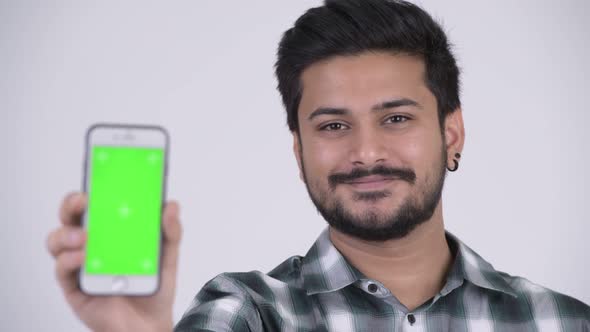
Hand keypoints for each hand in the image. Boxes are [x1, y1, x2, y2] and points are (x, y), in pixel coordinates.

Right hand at [47, 193, 181, 331]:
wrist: (149, 326)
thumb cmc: (153, 287)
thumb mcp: (167, 256)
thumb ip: (170, 231)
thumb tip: (171, 205)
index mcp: (111, 231)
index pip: (97, 202)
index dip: (94, 185)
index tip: (99, 170)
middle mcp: (91, 244)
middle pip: (71, 216)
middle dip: (73, 203)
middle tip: (86, 199)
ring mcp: (79, 265)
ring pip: (58, 240)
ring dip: (67, 233)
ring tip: (85, 236)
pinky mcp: (73, 287)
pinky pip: (62, 269)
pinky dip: (69, 260)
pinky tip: (82, 257)